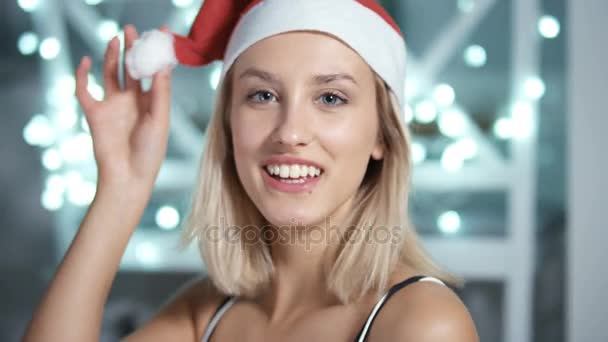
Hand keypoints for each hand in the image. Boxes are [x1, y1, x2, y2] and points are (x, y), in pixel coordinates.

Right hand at [75, 25, 171, 189]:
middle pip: (132, 68)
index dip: (157, 54)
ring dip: (112, 56)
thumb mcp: (160, 119)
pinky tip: (86, 61)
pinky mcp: (95, 114)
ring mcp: (113, 106)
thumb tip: (163, 65)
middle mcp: (132, 101)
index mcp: (152, 103)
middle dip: (132, 48)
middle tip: (133, 29)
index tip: (162, 34)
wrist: (128, 177)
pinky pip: (85, 90)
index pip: (155, 72)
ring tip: (115, 38)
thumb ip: (160, 92)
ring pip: (111, 74)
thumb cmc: (150, 153)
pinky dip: (82, 75)